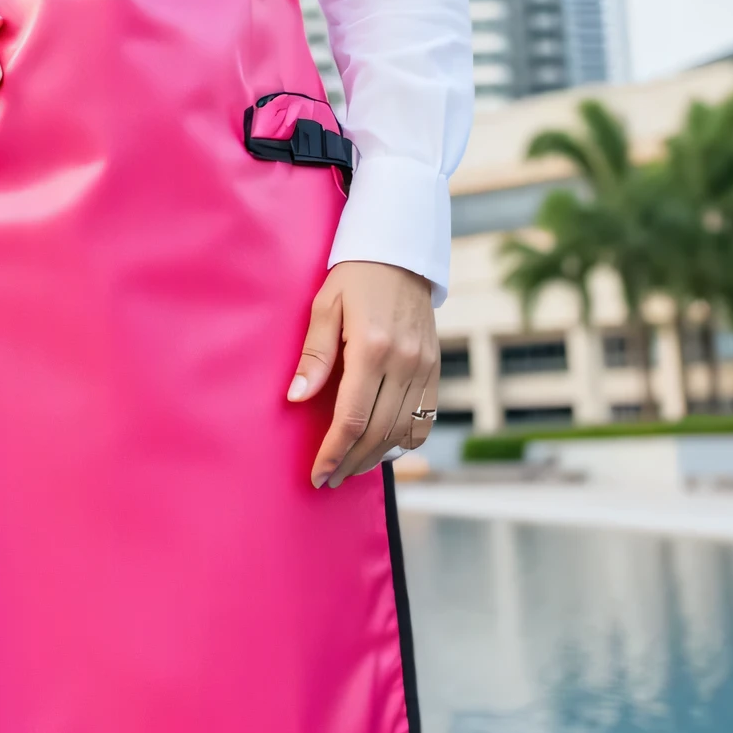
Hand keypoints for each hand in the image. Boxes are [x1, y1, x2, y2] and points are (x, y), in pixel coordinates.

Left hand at [287, 261, 440, 489]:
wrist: (400, 253)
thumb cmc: (354, 278)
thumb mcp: (324, 307)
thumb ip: (314, 356)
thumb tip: (296, 398)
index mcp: (371, 347)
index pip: (352, 417)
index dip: (333, 452)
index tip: (318, 474)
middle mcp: (404, 361)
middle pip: (378, 431)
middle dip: (351, 462)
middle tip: (330, 479)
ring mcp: (425, 365)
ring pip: (402, 429)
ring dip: (376, 456)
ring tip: (352, 467)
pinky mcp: (436, 366)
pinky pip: (425, 417)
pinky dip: (406, 439)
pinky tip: (385, 448)